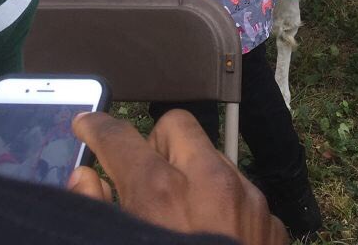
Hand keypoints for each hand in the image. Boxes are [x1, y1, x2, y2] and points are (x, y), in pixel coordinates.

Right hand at [69, 110, 287, 244]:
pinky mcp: (272, 223)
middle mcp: (210, 182)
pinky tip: (213, 242)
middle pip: (177, 126)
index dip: (96, 126)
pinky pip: (242, 193)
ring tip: (180, 218)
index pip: (120, 136)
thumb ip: (96, 210)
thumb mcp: (118, 242)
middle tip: (142, 177)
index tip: (86, 123)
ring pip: (213, 157)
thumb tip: (85, 178)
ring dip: (193, 176)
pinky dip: (224, 206)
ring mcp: (248, 199)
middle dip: (155, 144)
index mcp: (161, 192)